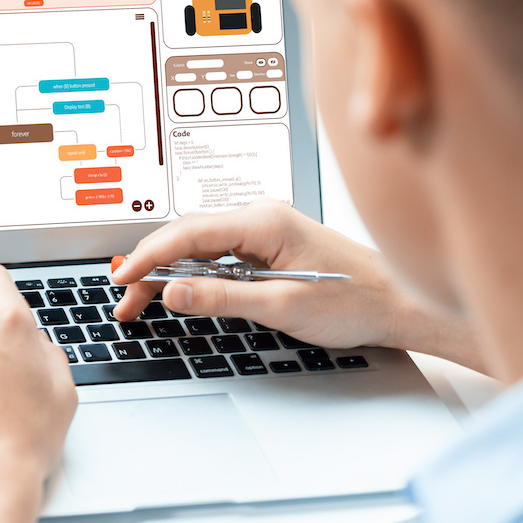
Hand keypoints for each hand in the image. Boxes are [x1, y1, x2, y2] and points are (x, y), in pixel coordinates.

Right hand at [109, 199, 475, 366]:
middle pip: (185, 236)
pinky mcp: (267, 246)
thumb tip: (172, 293)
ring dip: (168, 271)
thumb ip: (223, 298)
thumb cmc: (356, 300)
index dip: (148, 257)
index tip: (122, 280)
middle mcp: (259, 216)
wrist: (400, 303)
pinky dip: (192, 272)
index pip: (187, 233)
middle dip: (149, 267)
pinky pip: (217, 254)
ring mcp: (263, 230)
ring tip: (141, 300)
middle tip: (125, 301)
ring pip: (198, 245)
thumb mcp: (283, 306)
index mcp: (263, 221)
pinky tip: (179, 290)